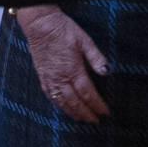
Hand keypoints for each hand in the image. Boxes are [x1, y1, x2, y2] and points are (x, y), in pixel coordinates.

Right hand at [17, 5, 108, 124]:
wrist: (41, 26)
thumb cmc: (63, 30)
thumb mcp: (85, 40)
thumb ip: (96, 57)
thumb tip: (107, 72)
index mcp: (73, 70)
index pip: (88, 93)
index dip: (97, 105)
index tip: (105, 112)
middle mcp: (61, 78)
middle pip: (75, 102)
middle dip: (86, 113)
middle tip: (95, 121)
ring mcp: (50, 79)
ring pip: (62, 102)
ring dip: (72, 112)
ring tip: (81, 119)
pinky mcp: (42, 77)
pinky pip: (50, 96)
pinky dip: (58, 105)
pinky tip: (63, 107)